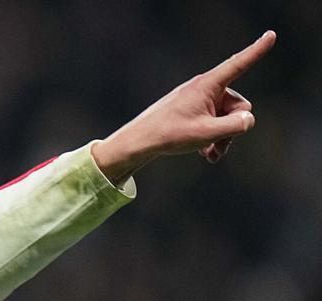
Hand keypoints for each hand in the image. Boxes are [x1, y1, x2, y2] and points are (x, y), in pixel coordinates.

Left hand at [92, 31, 275, 184]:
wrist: (139, 142)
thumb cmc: (169, 134)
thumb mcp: (207, 133)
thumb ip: (235, 126)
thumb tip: (248, 119)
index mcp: (208, 84)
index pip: (238, 65)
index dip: (257, 50)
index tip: (271, 34)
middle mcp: (205, 87)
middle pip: (239, 105)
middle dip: (234, 127)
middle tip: (219, 147)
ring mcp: (200, 100)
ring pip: (227, 117)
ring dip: (223, 137)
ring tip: (210, 154)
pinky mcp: (195, 111)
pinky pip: (215, 122)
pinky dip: (213, 137)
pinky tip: (205, 153)